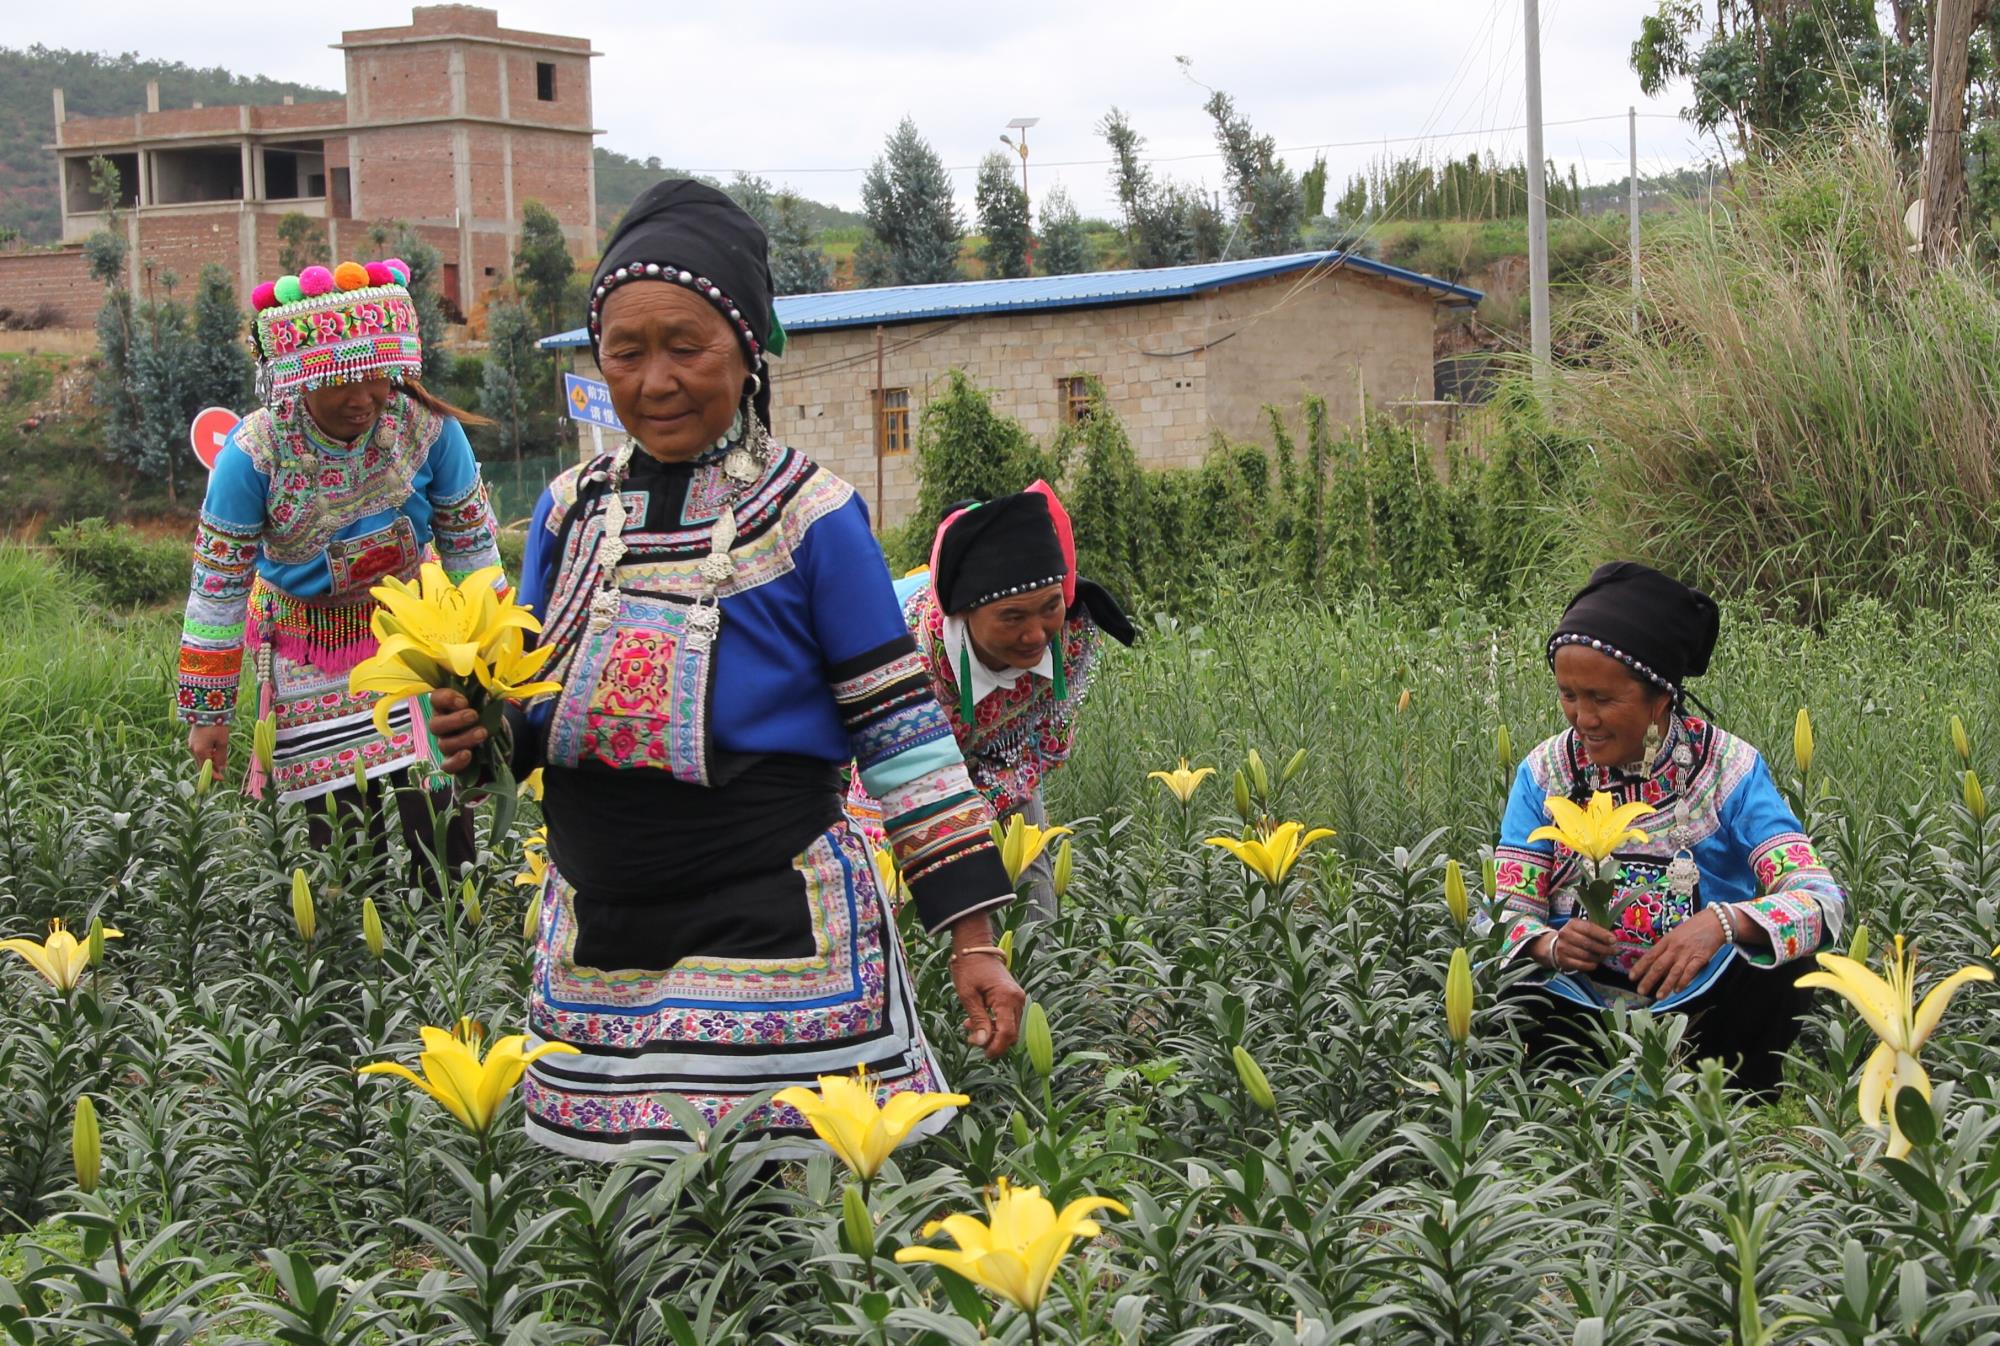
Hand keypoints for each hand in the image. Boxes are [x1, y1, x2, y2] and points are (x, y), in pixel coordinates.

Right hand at [189, 724, 228, 776]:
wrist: (207, 709)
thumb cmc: (217, 726)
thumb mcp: (223, 742)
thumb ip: (221, 756)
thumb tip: (221, 768)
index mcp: (200, 751)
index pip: (207, 769)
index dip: (215, 775)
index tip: (223, 779)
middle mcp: (193, 749)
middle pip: (202, 764)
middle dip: (213, 768)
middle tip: (223, 769)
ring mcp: (191, 744)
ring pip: (201, 757)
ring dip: (211, 760)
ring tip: (222, 758)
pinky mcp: (193, 739)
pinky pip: (200, 751)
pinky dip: (207, 754)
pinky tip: (215, 751)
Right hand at [426, 687, 486, 774]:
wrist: (487, 736)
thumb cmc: (482, 713)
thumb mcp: (482, 700)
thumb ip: (482, 692)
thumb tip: (491, 682)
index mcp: (445, 707)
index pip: (435, 699)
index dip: (446, 698)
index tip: (464, 701)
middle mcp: (441, 725)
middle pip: (435, 725)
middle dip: (455, 720)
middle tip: (474, 715)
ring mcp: (445, 744)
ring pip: (444, 744)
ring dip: (464, 738)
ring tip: (483, 732)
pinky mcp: (451, 761)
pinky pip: (447, 765)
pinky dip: (457, 761)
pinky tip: (468, 754)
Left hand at [949, 918, 1024, 1058]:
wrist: (975, 948)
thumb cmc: (969, 968)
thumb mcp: (968, 996)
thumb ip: (977, 1020)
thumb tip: (983, 1042)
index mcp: (1007, 998)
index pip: (1007, 1033)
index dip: (996, 1047)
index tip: (982, 1052)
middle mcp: (1017, 999)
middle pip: (1012, 1034)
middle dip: (993, 1041)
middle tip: (972, 1038)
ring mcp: (1018, 998)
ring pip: (1011, 1028)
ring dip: (993, 1033)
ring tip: (970, 1026)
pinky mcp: (1014, 998)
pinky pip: (1008, 1019)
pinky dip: (996, 1025)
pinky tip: (979, 1020)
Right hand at [1538, 917, 1615, 972]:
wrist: (1558, 946)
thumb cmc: (1577, 936)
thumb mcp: (1584, 928)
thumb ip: (1598, 931)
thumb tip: (1614, 939)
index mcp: (1572, 924)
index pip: (1589, 929)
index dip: (1603, 935)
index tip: (1614, 940)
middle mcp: (1565, 934)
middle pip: (1588, 943)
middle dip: (1604, 948)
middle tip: (1614, 951)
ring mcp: (1563, 948)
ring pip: (1586, 955)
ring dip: (1599, 957)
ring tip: (1604, 957)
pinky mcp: (1563, 960)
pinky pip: (1581, 965)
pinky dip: (1591, 965)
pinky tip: (1595, 963)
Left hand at [1631, 908, 1726, 998]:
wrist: (1715, 922)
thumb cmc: (1694, 927)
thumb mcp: (1676, 934)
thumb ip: (1667, 947)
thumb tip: (1656, 962)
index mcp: (1667, 940)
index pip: (1650, 955)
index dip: (1640, 967)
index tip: (1631, 977)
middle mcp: (1674, 948)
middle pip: (1659, 965)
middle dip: (1649, 979)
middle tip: (1641, 991)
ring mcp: (1687, 953)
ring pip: (1674, 971)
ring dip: (1666, 985)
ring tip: (1659, 996)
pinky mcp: (1700, 958)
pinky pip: (1690, 972)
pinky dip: (1683, 981)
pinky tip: (1677, 990)